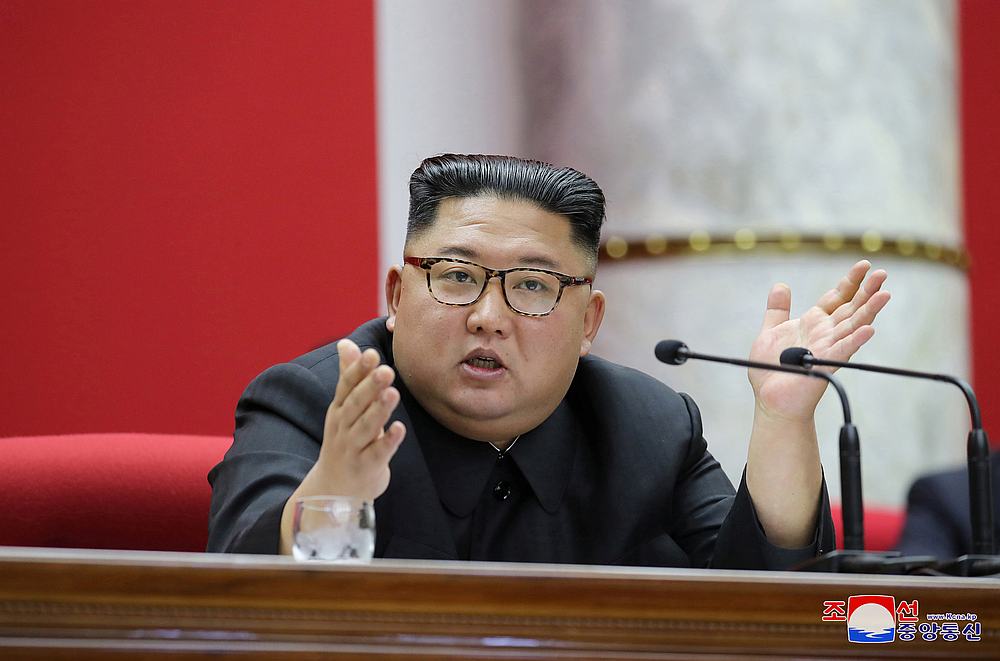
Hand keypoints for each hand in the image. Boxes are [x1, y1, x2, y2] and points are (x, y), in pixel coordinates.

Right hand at [280, 339, 404, 553]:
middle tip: (386, 369)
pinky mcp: (367, 467)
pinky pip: (378, 453)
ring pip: (366, 427)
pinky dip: (388, 441)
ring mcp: (353, 448)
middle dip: (369, 386)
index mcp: (339, 410)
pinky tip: (400, 428)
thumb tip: (346, 343)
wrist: (333, 490)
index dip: (358, 371)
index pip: (346, 387)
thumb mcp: (343, 409)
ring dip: (379, 410)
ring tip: (393, 393)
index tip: (371, 354)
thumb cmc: (344, 441)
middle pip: (356, 404)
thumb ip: (349, 376)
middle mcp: (343, 427)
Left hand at [749, 260, 889, 422]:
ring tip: (884, 294)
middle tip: (882, 273)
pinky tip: (869, 329)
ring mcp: (828, 348)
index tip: (863, 265)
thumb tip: (780, 285)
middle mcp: (826, 334)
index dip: (850, 281)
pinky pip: (843, 350)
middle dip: (866, 291)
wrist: (770, 398)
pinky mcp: (825, 364)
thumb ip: (777, 310)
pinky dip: (855, 340)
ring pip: (853, 326)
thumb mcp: (770, 332)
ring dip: (869, 310)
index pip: (837, 298)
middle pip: (851, 308)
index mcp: (814, 323)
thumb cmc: (770, 369)